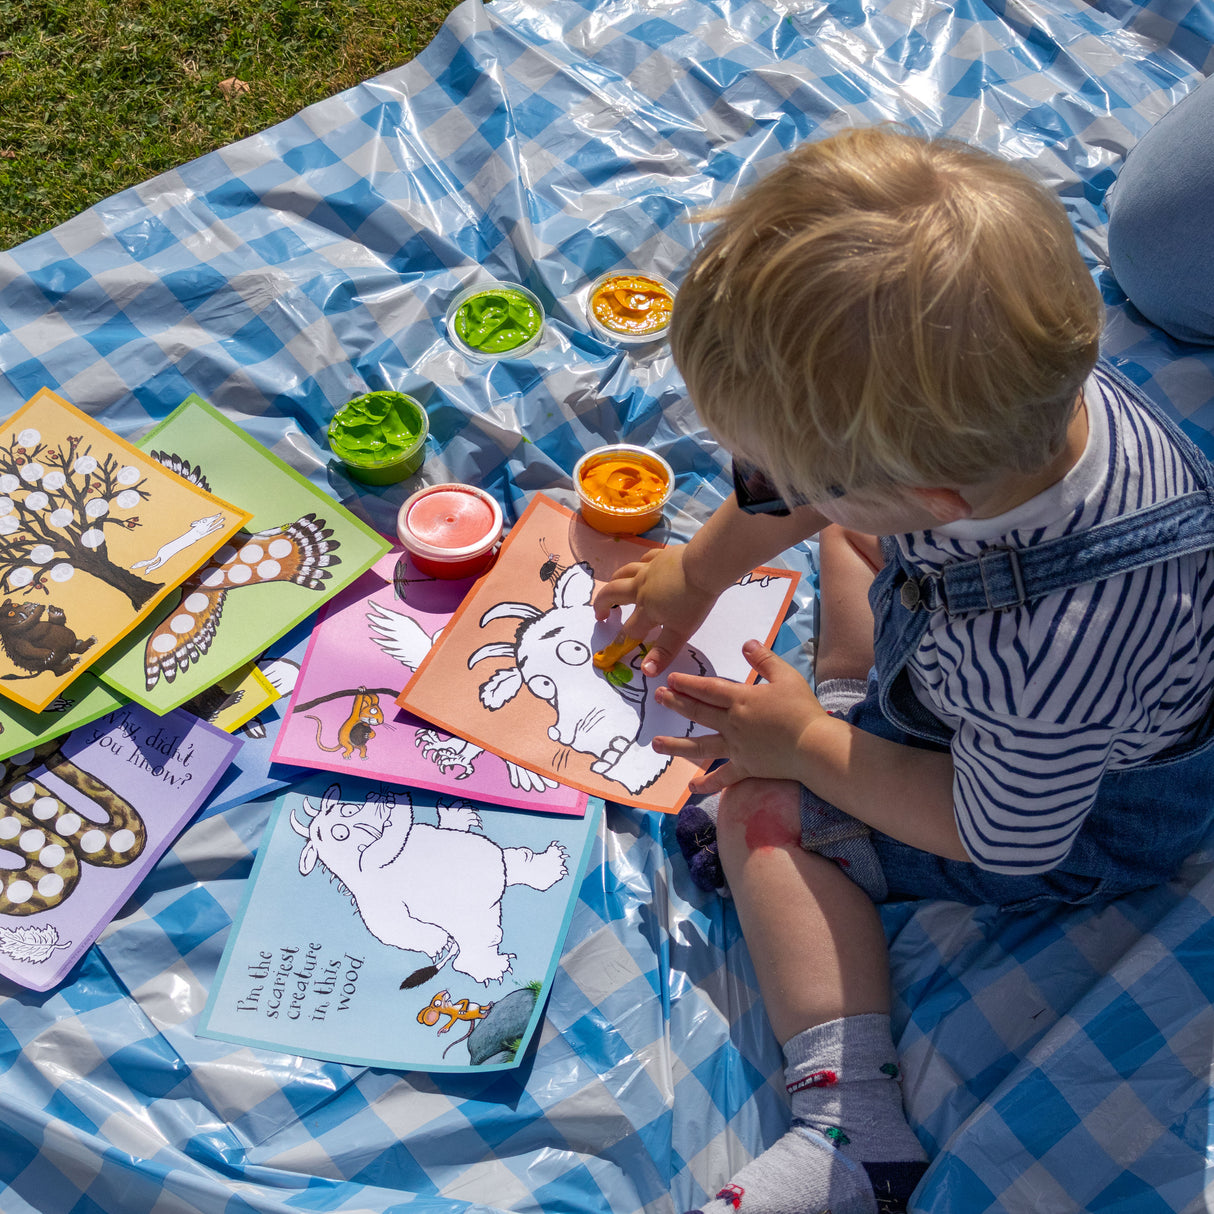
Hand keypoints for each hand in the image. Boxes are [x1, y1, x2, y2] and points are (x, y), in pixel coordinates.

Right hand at [592, 547, 720, 675]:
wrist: (705, 565)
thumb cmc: (694, 601)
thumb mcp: (680, 632)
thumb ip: (663, 652)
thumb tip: (646, 672)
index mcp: (646, 609)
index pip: (629, 630)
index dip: (619, 642)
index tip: (610, 651)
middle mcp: (641, 587)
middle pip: (612, 593)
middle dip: (602, 605)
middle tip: (599, 614)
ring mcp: (649, 569)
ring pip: (624, 573)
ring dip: (614, 583)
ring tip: (612, 589)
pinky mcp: (661, 555)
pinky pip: (644, 559)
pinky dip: (638, 565)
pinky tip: (641, 566)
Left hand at [652, 639, 830, 793]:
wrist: (814, 746)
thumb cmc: (802, 709)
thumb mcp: (786, 676)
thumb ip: (765, 659)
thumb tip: (746, 643)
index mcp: (741, 699)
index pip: (708, 689)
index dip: (687, 683)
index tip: (670, 680)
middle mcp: (733, 723)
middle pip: (699, 712)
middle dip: (676, 704)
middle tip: (657, 698)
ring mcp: (737, 747)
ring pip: (700, 746)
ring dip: (676, 745)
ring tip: (655, 744)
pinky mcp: (746, 767)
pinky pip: (723, 777)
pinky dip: (707, 783)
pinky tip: (691, 787)